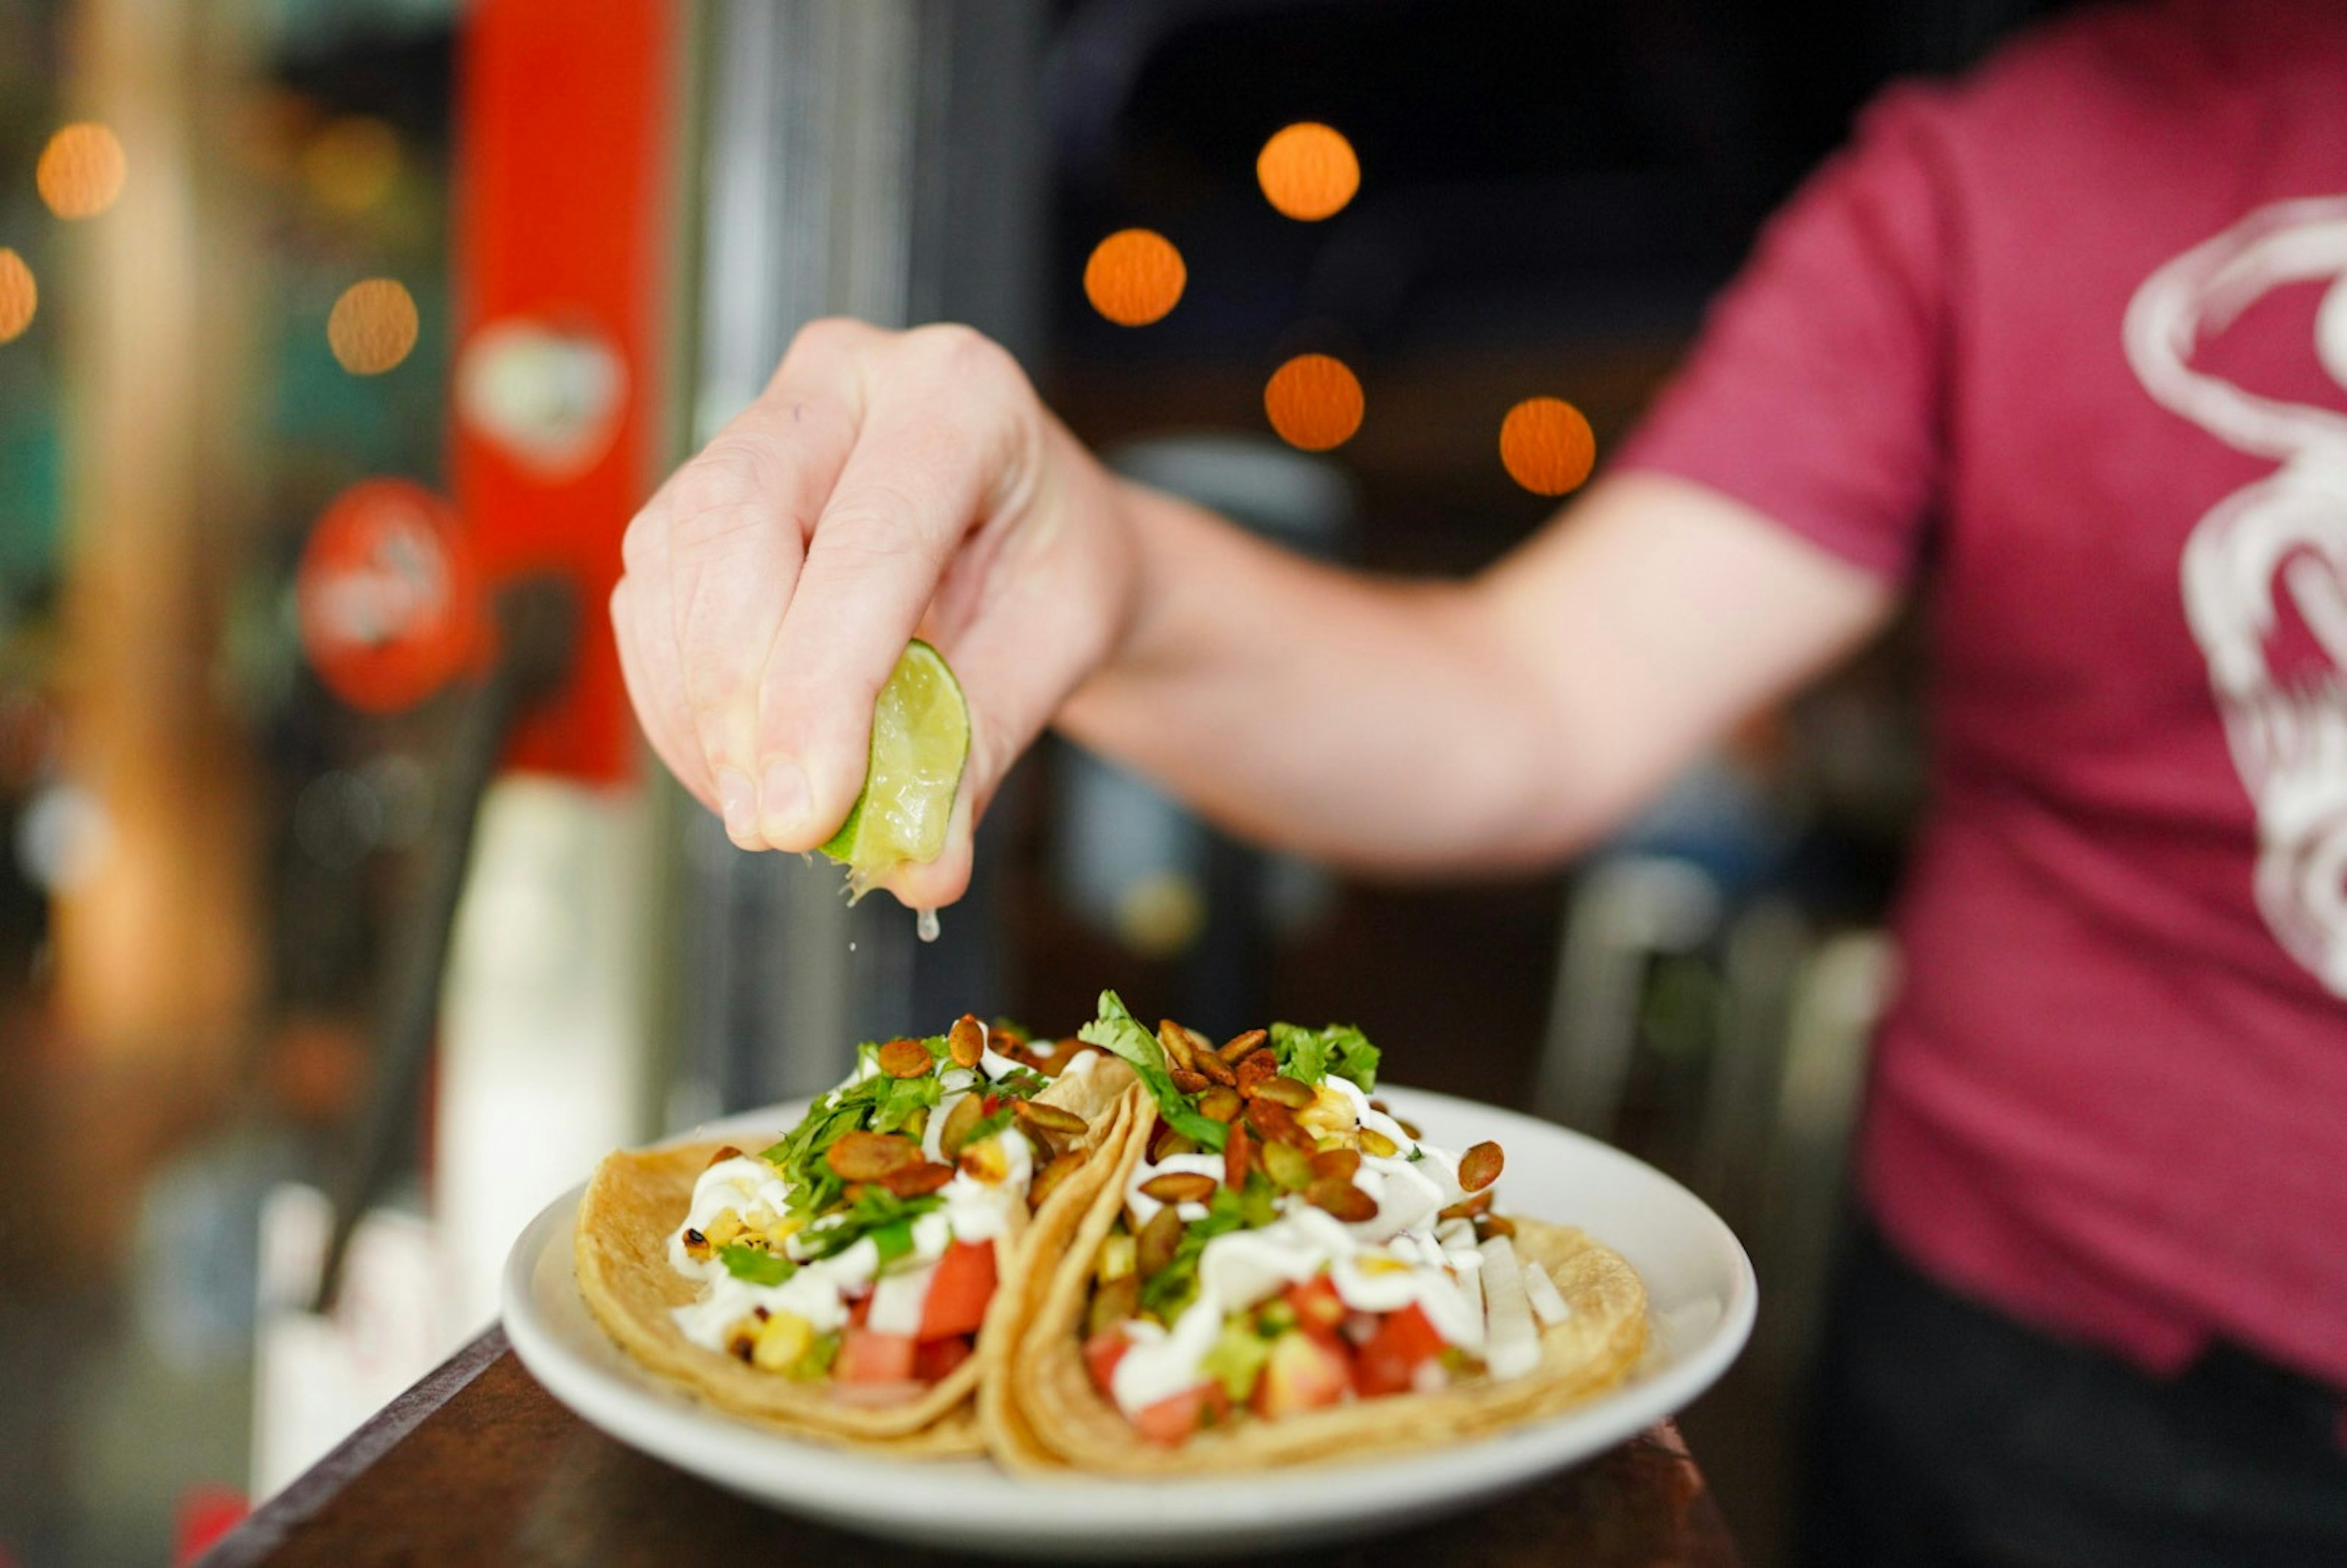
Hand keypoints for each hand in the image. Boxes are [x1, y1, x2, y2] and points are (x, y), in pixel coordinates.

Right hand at [612, 319, 1135, 908]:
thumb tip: (921, 865)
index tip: (804, 810)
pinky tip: (735, 769)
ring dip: (702, 713)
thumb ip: (980, 746)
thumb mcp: (1055, 647)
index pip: (868, 540)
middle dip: (740, 695)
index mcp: (957, 392)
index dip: (820, 687)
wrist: (1031, 531)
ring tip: (763, 811)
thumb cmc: (1049, 566)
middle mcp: (845, 379)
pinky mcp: (700, 490)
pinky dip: (684, 706)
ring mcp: (760, 424)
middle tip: (772, 822)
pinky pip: (653, 598)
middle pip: (736, 524)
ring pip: (674, 563)